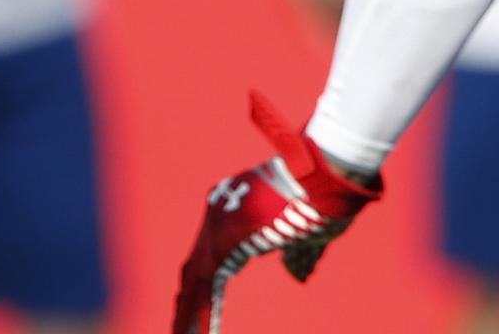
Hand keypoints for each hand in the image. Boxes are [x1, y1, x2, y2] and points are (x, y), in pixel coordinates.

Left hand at [172, 93, 379, 333]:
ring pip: (196, 284)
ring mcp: (217, 231)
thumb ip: (297, 257)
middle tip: (179, 332)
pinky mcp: (225, 244)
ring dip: (189, 315)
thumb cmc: (316, 201)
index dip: (202, 288)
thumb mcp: (304, 237)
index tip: (193, 313)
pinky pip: (208, 288)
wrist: (319, 179)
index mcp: (229, 216)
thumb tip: (297, 276)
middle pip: (194, 272)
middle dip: (187, 304)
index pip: (209, 261)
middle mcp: (215, 221)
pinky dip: (202, 315)